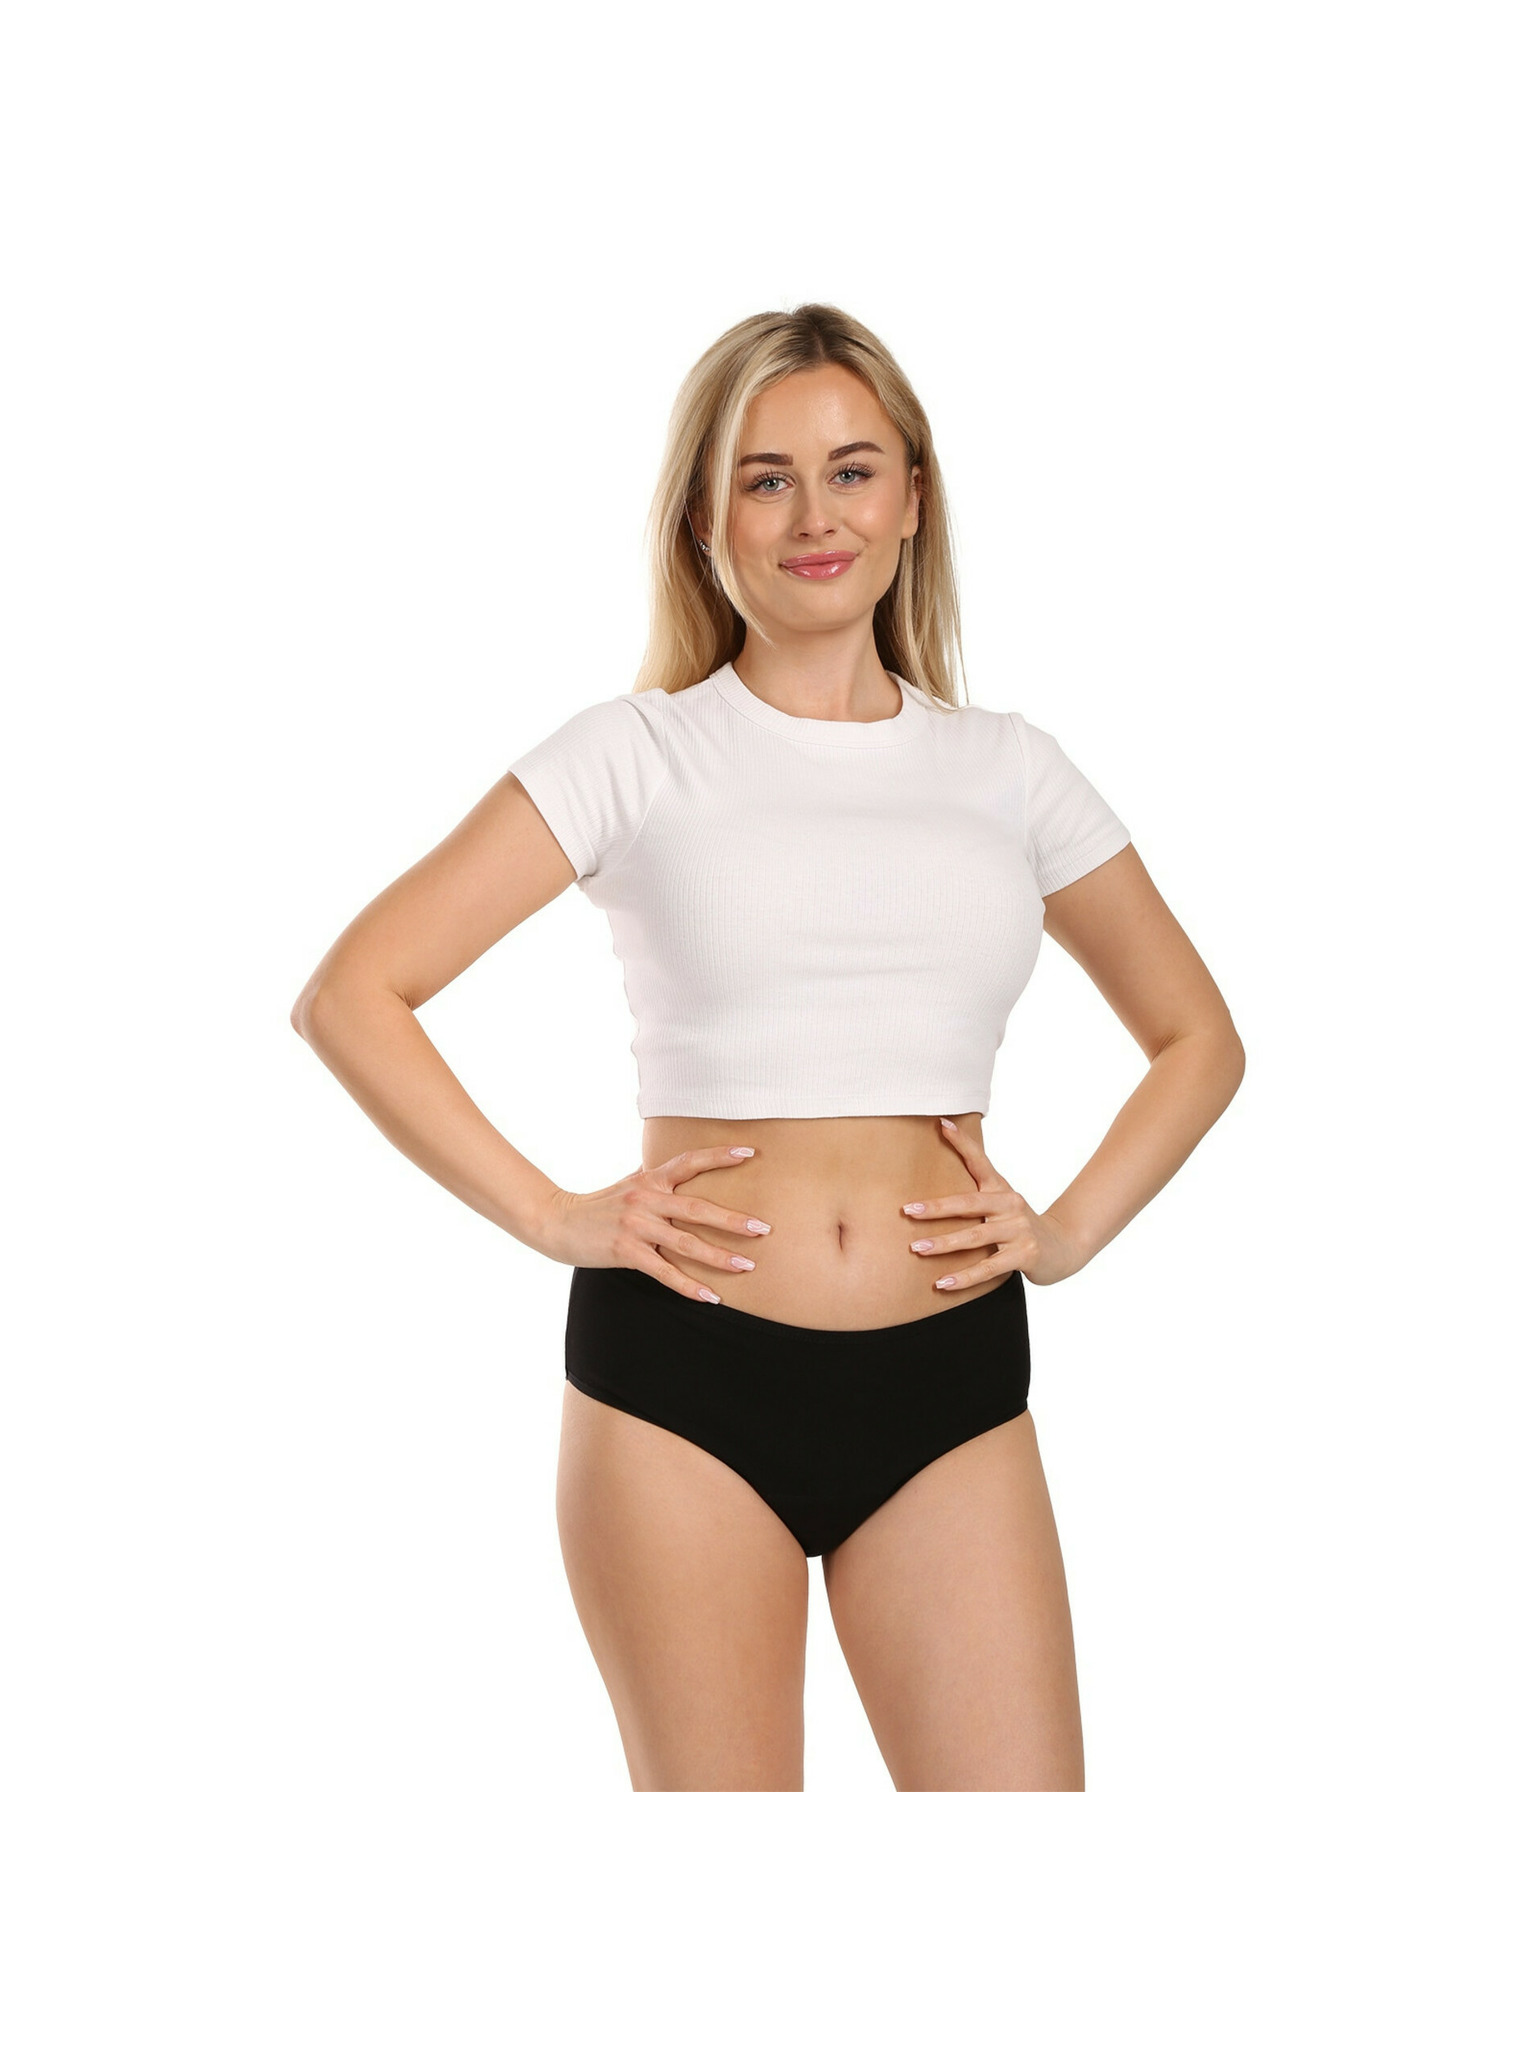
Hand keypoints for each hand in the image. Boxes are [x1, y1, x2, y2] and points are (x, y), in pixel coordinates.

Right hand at [536, 1146, 772, 1302]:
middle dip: (733, 1220)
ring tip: (746, 1266)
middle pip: (697, 1208)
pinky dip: (689, 1285)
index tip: (750, 1153)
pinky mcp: (626, 1251)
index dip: (719, 1156)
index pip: (689, 1162)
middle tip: (763, 1228)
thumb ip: (654, 1176)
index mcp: (650, 1179)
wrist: (557, 1221)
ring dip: (718, 1256)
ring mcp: (636, 1225)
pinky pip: (664, 1271)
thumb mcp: (628, 1183)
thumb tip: (680, 1165)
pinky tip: (711, 1296)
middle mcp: (646, 1198)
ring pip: (685, 1243)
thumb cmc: (599, 1204)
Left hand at [902, 1117, 1083, 1289]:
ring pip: (976, 1237)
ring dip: (944, 1244)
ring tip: (917, 1249)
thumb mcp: (1002, 1203)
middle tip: (908, 1211)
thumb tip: (940, 1177)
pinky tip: (942, 1283)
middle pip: (969, 1203)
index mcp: (1001, 1189)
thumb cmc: (1020, 1225)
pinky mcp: (1025, 1255)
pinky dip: (964, 1277)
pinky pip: (989, 1267)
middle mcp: (1010, 1205)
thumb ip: (976, 1193)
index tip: (940, 1124)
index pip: (979, 1161)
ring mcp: (1019, 1230)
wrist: (1064, 1247)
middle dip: (936, 1208)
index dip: (962, 1143)